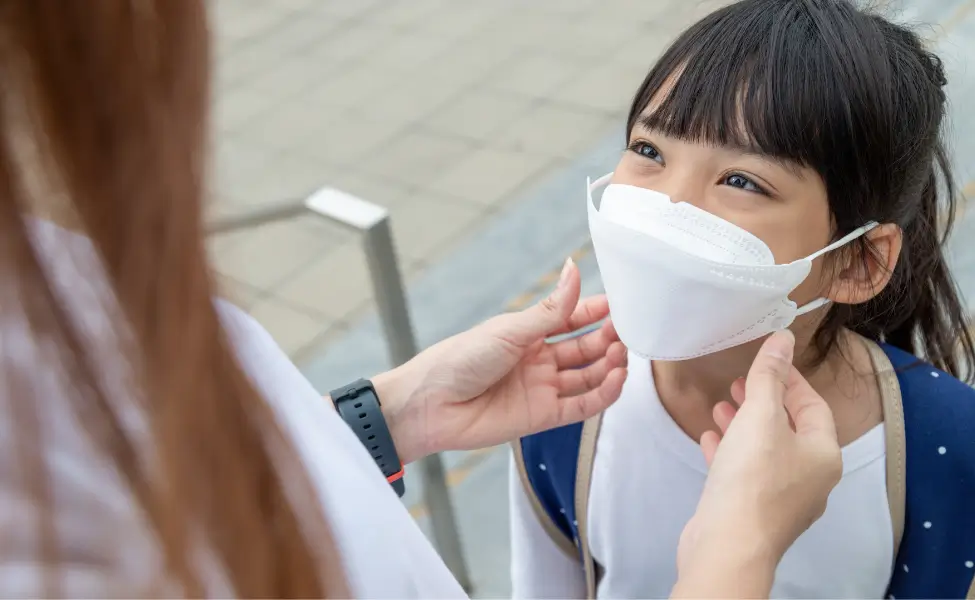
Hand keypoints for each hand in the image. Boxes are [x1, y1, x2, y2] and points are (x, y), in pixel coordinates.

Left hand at [374, 258, 627, 462]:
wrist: (430, 404)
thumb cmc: (461, 358)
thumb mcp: (511, 329)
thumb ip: (551, 309)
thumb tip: (573, 267)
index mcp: (527, 333)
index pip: (571, 319)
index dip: (596, 311)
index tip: (622, 303)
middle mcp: (538, 360)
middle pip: (584, 348)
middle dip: (608, 339)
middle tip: (628, 331)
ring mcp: (542, 388)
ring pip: (588, 377)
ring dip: (608, 366)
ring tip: (623, 354)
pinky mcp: (543, 416)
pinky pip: (581, 406)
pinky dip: (602, 394)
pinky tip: (616, 380)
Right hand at [672, 331, 842, 597]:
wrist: (729, 545)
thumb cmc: (752, 480)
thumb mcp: (760, 415)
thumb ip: (769, 376)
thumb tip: (783, 339)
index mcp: (823, 454)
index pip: (813, 405)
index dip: (790, 379)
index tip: (769, 360)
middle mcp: (810, 478)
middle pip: (790, 428)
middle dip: (763, 401)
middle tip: (740, 382)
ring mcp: (782, 498)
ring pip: (766, 450)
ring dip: (743, 425)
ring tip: (720, 406)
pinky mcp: (754, 511)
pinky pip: (746, 473)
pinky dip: (730, 452)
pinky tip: (710, 440)